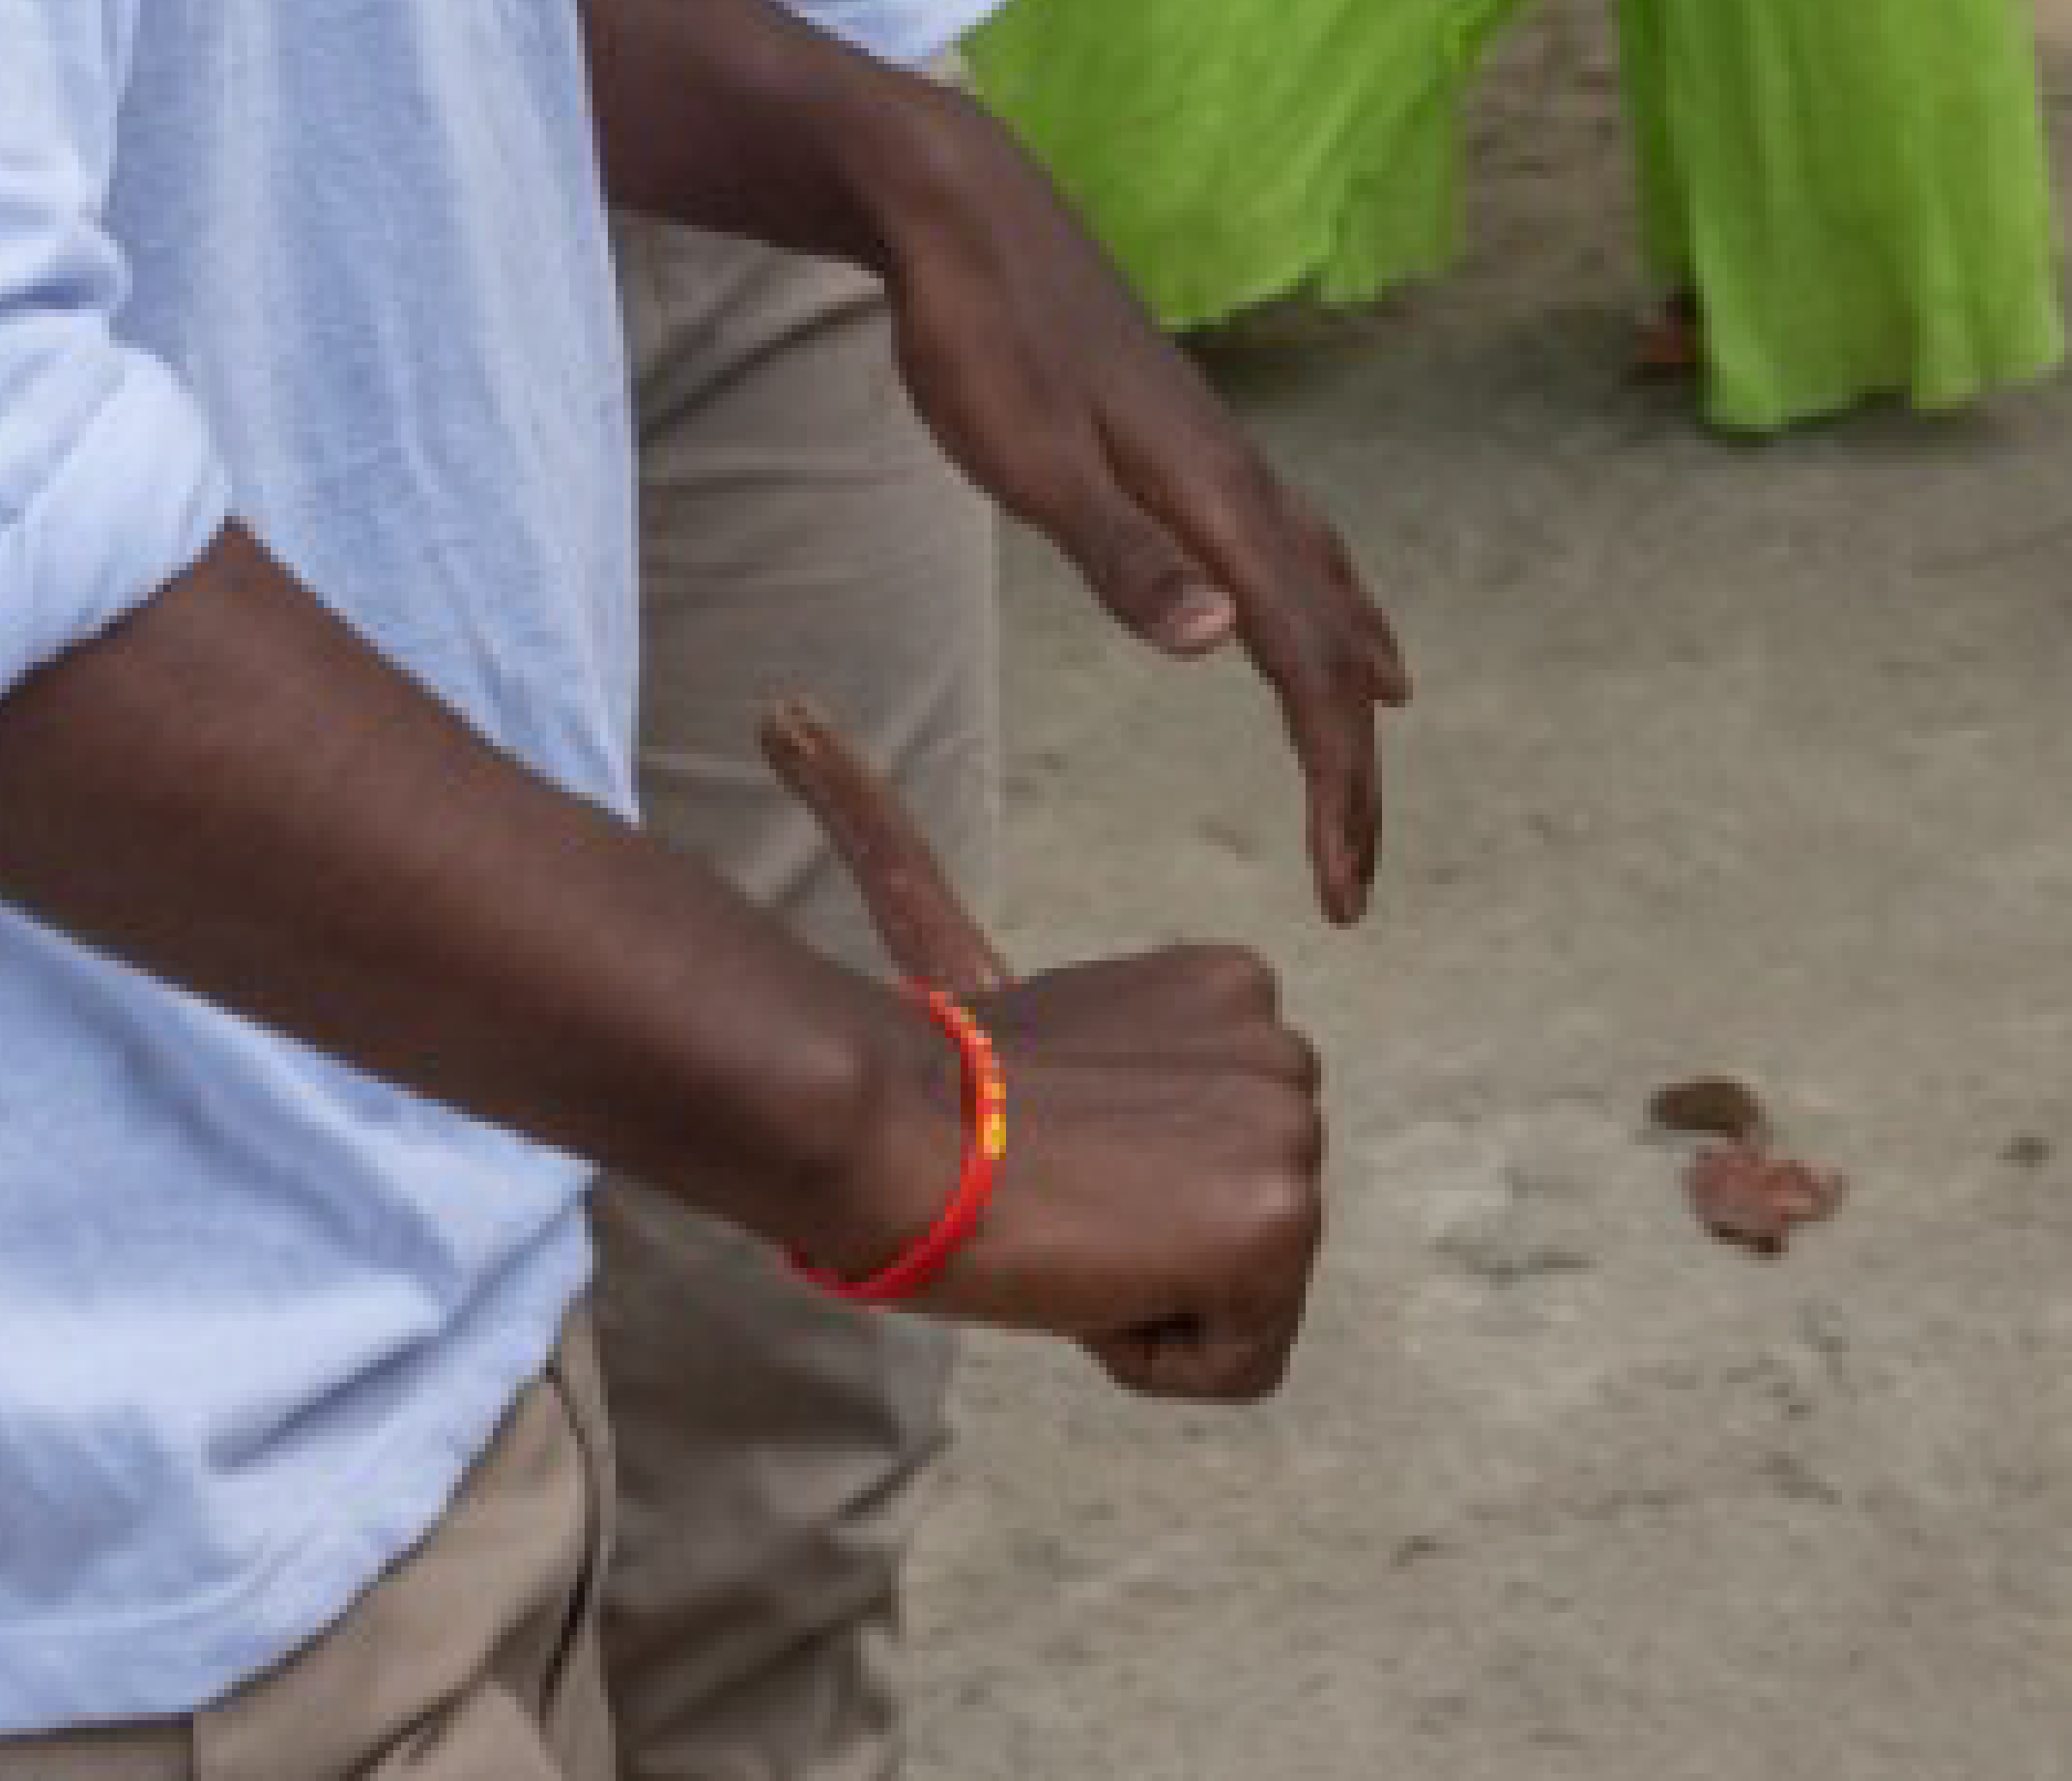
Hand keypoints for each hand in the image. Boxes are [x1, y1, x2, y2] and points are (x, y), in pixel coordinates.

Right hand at [767, 702, 1326, 1403]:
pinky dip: (1165, 1349)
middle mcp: (1283, 1047)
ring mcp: (1290, 1130)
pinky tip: (1100, 1275)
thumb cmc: (928, 1082)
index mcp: (1230, 988)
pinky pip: (1245, 1360)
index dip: (1121, 1172)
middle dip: (1152, 1236)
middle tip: (1055, 1192)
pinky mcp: (1280, 1219)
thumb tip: (781, 710)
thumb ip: (968, 913)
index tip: (1048, 1139)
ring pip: (1250, 1298)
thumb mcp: (990, 981)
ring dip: (1154, 1291)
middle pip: (1247, 1222)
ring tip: (1071, 1225)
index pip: (1218, 1149)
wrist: (907, 1132)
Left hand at [863, 99, 1406, 920]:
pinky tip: (1276, 571)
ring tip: (1382, 705)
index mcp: (1214, 496)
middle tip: (1359, 864)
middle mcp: (1234, 471)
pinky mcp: (1168, 419)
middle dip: (1349, 755)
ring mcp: (1205, 440)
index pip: (1304, 668)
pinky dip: (1308, 575)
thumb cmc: (976, 329)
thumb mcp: (1027, 457)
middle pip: (1326, 632)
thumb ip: (1122, 554)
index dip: (1334, 786)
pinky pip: (1274, 522)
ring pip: (1312, 565)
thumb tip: (1224, 646)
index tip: (1345, 892)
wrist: (952, 201)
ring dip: (1345, 651)